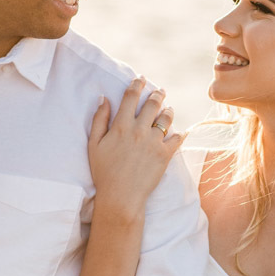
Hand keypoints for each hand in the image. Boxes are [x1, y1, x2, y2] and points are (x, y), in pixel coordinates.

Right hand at [88, 80, 182, 218]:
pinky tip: (180, 131)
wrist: (121, 196)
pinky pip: (177, 138)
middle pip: (152, 104)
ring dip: (168, 110)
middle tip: (159, 90)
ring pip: (166, 118)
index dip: (136, 85)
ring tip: (169, 108)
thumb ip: (99, 120)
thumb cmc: (103, 172)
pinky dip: (180, 133)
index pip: (130, 97)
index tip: (140, 79)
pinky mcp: (165, 155)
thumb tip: (104, 98)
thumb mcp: (94, 145)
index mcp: (121, 126)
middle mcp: (139, 130)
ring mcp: (154, 142)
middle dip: (157, 94)